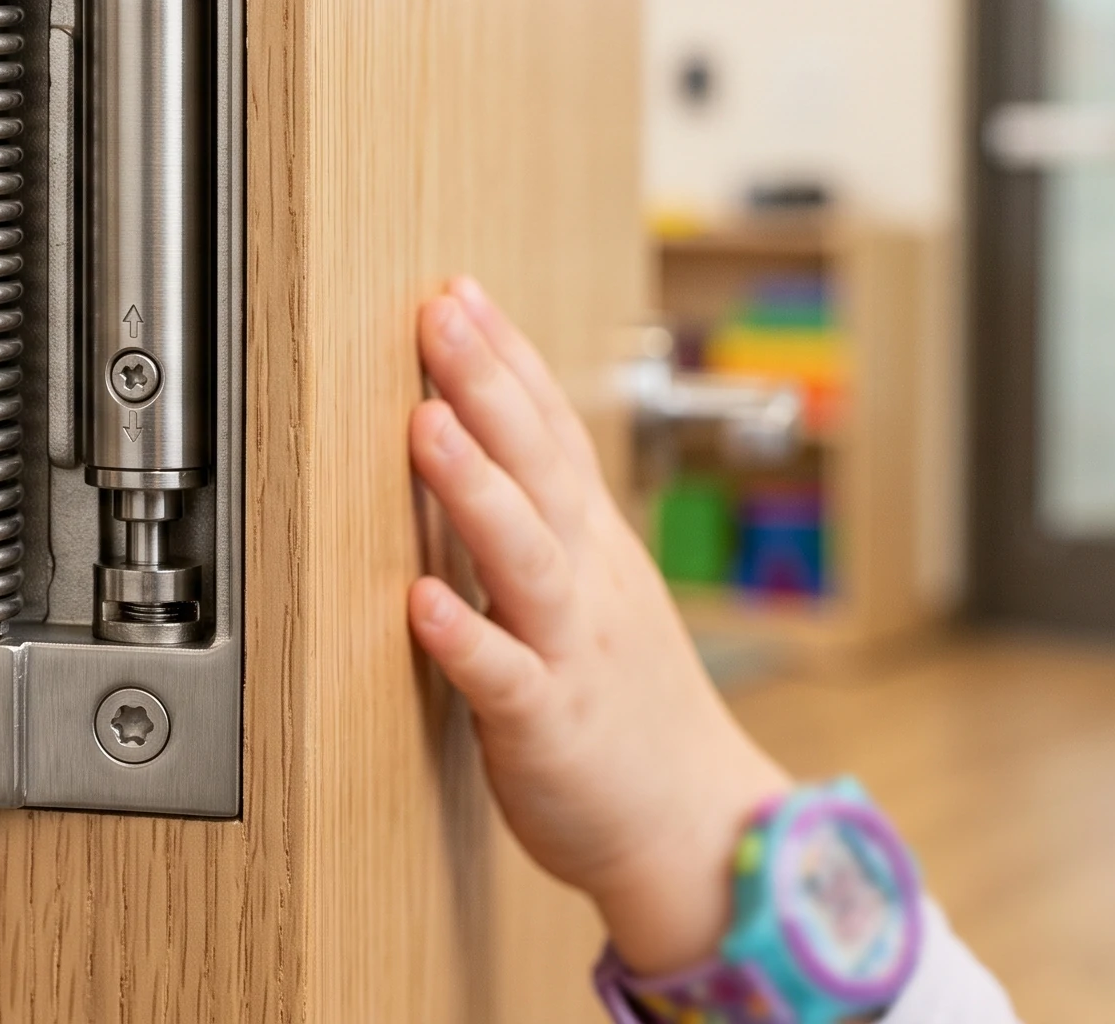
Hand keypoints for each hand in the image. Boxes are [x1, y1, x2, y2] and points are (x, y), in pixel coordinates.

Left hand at [405, 280, 789, 974]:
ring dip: (474, 487)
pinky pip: (503, 675)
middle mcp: (587, 580)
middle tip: (439, 313)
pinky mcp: (548, 723)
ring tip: (424, 423)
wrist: (694, 824)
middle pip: (540, 465)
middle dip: (488, 383)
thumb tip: (482, 432)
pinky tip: (420, 600)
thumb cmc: (627, 702)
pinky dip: (463, 636)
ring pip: (524, 555)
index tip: (460, 290)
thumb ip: (542, 515)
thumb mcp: (595, 586)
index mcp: (592, 545)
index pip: (552, 431)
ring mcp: (571, 648)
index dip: (508, 358)